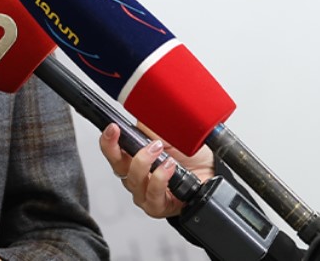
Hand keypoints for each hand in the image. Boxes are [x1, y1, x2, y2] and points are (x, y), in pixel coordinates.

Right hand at [99, 123, 215, 218]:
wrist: (211, 171)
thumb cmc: (190, 155)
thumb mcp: (166, 133)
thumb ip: (148, 125)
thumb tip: (137, 113)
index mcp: (133, 158)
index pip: (112, 151)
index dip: (108, 141)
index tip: (113, 129)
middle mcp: (136, 177)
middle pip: (118, 167)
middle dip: (126, 152)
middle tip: (143, 140)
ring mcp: (145, 193)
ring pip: (134, 181)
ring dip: (146, 164)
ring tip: (162, 152)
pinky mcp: (159, 206)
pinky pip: (153, 195)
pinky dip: (160, 179)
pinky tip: (169, 168)